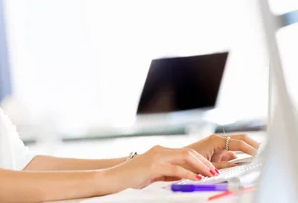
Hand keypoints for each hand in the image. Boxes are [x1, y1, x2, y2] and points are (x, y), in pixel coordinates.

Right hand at [103, 145, 219, 191]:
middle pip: (189, 152)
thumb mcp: (155, 174)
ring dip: (201, 166)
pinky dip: (188, 174)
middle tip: (216, 172)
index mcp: (160, 151)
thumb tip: (187, 178)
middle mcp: (160, 150)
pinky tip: (196, 179)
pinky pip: (175, 169)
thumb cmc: (132, 178)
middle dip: (205, 162)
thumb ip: (169, 174)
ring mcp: (156, 157)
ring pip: (185, 157)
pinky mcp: (152, 166)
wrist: (113, 178)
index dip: (201, 160)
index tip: (212, 170)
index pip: (186, 152)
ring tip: (211, 175)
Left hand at [185, 134, 259, 168]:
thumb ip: (225, 165)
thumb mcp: (208, 165)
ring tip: (260, 156)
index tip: (262, 154)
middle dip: (253, 144)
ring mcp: (218, 145)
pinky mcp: (217, 151)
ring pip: (238, 146)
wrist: (176, 161)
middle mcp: (218, 140)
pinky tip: (247, 162)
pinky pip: (232, 153)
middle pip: (241, 139)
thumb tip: (239, 165)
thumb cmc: (188, 161)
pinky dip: (240, 157)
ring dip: (248, 150)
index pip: (239, 142)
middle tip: (266, 151)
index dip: (252, 148)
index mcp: (216, 140)